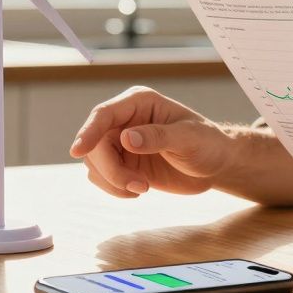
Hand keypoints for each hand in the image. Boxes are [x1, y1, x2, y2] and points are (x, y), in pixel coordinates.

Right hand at [70, 86, 233, 198]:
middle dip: (111, 170)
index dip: (88, 132)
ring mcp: (120, 142)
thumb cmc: (207, 143)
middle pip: (95, 144)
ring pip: (94, 163)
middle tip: (140, 187)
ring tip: (142, 188)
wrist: (215, 165)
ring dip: (112, 181)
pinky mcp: (122, 163)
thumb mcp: (188, 138)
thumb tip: (126, 139)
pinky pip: (101, 177)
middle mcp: (124, 120)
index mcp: (139, 103)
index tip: (77, 151)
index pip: (104, 114)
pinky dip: (114, 189)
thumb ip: (158, 137)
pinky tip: (138, 190)